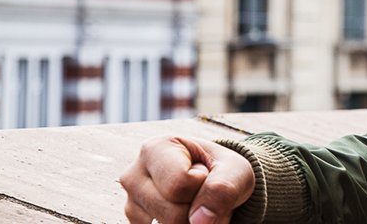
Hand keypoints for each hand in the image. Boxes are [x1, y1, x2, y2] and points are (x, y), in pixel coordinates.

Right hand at [119, 135, 254, 223]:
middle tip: (203, 190)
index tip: (205, 171)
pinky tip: (184, 212)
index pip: (180, 184)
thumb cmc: (224, 170)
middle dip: (199, 208)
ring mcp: (131, 201)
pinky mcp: (134, 220)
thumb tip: (200, 221)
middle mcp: (133, 174)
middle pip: (173, 213)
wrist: (218, 183)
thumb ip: (223, 189)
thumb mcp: (235, 171)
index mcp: (156, 148)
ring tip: (195, 200)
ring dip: (192, 220)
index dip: (203, 184)